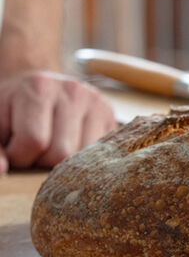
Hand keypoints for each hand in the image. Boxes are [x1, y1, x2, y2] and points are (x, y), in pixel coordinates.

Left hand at [0, 71, 116, 174]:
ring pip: (84, 157)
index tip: (14, 150)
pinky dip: (83, 158)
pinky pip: (100, 153)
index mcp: (38, 87)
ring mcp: (96, 102)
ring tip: (52, 146)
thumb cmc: (11, 108)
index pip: (33, 140)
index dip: (19, 156)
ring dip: (65, 162)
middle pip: (61, 152)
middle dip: (42, 160)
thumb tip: (2, 171)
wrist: (36, 85)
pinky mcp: (110, 114)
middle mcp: (73, 91)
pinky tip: (70, 145)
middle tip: (34, 150)